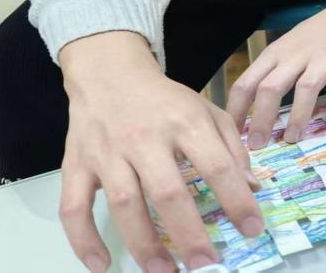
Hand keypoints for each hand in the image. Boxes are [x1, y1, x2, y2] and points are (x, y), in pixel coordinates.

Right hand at [59, 32, 262, 272]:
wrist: (109, 73)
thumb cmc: (165, 100)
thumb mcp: (207, 111)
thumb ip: (232, 148)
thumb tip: (251, 187)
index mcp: (185, 122)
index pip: (215, 165)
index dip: (236, 199)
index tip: (251, 229)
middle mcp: (146, 138)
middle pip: (167, 191)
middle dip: (188, 233)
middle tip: (205, 264)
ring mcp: (108, 152)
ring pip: (124, 203)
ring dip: (143, 242)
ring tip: (163, 271)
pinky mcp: (76, 164)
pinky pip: (74, 206)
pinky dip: (83, 239)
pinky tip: (99, 265)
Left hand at [227, 0, 325, 147]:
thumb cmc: (317, 36)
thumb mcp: (287, 49)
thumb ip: (273, 75)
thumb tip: (253, 112)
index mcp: (276, 54)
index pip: (247, 82)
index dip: (236, 109)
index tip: (232, 134)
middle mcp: (296, 55)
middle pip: (271, 87)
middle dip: (261, 119)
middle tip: (257, 144)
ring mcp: (324, 57)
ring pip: (305, 87)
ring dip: (297, 116)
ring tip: (292, 138)